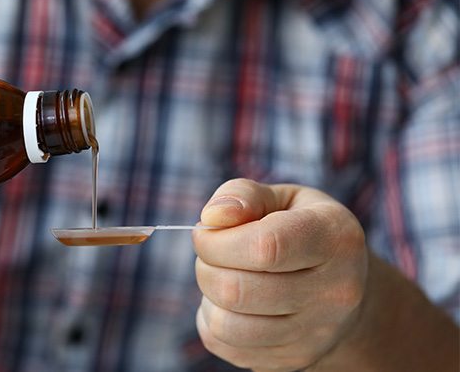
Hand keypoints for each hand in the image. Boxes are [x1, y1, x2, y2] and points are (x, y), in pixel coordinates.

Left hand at [192, 178, 366, 370]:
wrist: (345, 288)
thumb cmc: (303, 230)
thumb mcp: (284, 198)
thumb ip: (244, 195)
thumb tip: (212, 217)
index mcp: (335, 238)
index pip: (265, 246)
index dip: (218, 240)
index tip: (205, 231)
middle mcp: (334, 292)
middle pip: (236, 289)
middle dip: (205, 265)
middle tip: (210, 252)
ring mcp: (315, 333)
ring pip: (227, 325)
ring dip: (208, 296)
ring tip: (223, 276)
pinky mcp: (294, 359)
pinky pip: (224, 345)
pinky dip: (213, 321)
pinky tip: (233, 303)